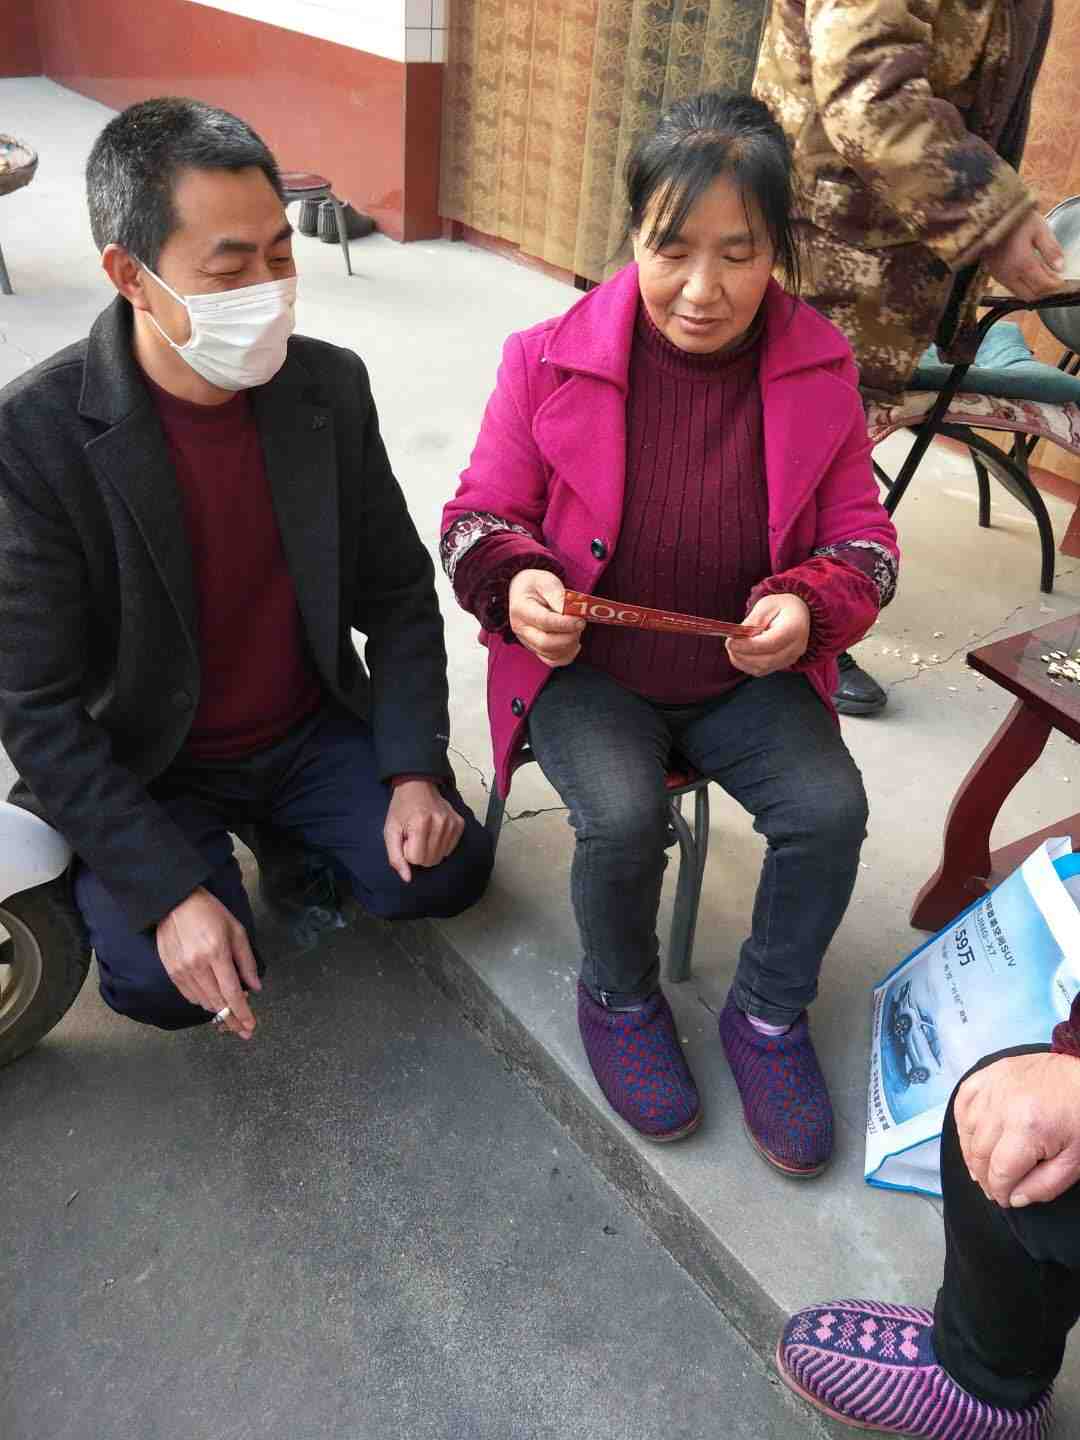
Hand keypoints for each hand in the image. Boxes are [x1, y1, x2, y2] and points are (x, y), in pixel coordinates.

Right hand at [156, 887, 260, 1037]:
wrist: (174, 902)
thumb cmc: (210, 913)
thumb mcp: (236, 931)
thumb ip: (246, 961)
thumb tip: (254, 988)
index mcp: (217, 954)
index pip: (232, 993)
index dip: (242, 1013)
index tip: (250, 1026)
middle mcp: (197, 966)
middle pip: (217, 1003)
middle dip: (232, 1020)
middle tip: (243, 1030)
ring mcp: (182, 970)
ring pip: (203, 1002)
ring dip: (218, 1011)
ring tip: (231, 1013)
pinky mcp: (171, 972)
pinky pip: (189, 996)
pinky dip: (203, 1002)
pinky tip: (212, 1000)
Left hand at [384, 780, 464, 882]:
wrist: (417, 785)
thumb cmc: (401, 809)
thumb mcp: (390, 831)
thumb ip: (396, 857)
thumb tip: (407, 878)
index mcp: (420, 823)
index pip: (416, 859)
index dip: (407, 852)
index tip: (406, 838)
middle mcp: (440, 823)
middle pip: (429, 860)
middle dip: (419, 854)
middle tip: (414, 837)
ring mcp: (452, 823)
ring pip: (441, 857)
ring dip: (430, 850)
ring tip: (424, 834)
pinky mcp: (460, 823)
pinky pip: (450, 849)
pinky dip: (440, 845)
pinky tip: (434, 832)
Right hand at [508, 569, 584, 667]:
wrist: (524, 592)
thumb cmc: (536, 585)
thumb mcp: (547, 581)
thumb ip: (558, 595)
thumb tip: (571, 612)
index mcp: (521, 608)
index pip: (544, 621)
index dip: (565, 623)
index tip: (580, 619)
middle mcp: (521, 628)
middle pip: (545, 643)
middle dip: (569, 636)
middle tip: (581, 624)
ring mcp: (527, 641)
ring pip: (550, 654)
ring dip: (570, 645)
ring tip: (576, 629)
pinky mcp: (535, 649)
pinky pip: (552, 661)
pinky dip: (567, 656)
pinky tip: (574, 643)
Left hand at [725, 593, 810, 676]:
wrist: (799, 614)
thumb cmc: (782, 607)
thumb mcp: (766, 605)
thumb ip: (752, 622)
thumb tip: (736, 637)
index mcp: (795, 628)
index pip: (771, 643)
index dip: (748, 646)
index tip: (730, 642)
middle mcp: (796, 648)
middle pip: (766, 660)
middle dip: (742, 655)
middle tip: (729, 644)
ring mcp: (790, 659)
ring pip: (762, 668)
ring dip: (742, 661)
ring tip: (733, 647)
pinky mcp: (782, 665)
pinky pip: (761, 671)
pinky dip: (747, 664)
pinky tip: (740, 653)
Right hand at [955, 1052, 1079, 1207]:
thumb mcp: (1074, 1161)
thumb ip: (1044, 1186)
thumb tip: (1014, 1198)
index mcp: (1027, 1129)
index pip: (999, 1172)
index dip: (1000, 1192)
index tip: (1005, 1199)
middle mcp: (1002, 1105)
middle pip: (978, 1153)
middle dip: (984, 1177)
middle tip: (994, 1187)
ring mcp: (992, 1086)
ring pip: (967, 1130)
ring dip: (971, 1153)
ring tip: (983, 1166)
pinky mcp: (988, 1074)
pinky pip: (962, 1102)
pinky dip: (964, 1122)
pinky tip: (973, 1136)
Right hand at [984, 209, 1065, 301]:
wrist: (990, 214)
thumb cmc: (1016, 218)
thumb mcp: (1039, 228)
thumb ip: (1051, 249)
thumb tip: (1061, 268)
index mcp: (1023, 263)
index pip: (1043, 285)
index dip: (1056, 286)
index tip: (1063, 281)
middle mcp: (1009, 274)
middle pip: (1031, 295)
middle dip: (1045, 291)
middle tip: (1055, 280)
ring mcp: (1000, 276)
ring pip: (1020, 293)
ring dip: (1034, 289)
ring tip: (1044, 275)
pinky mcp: (994, 274)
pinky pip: (1011, 287)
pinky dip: (1023, 285)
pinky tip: (1030, 272)